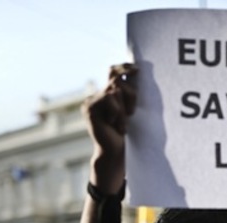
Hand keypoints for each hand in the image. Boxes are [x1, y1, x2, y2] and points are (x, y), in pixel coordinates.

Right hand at [83, 63, 137, 193]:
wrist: (117, 151)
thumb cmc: (128, 133)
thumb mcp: (131, 108)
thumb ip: (129, 91)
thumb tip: (136, 70)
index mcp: (108, 94)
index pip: (112, 71)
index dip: (123, 67)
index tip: (136, 69)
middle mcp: (97, 95)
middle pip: (116, 79)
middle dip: (130, 95)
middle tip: (131, 114)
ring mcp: (91, 101)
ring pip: (115, 89)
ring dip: (124, 108)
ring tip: (122, 125)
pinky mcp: (89, 107)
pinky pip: (109, 97)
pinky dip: (117, 111)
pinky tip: (116, 125)